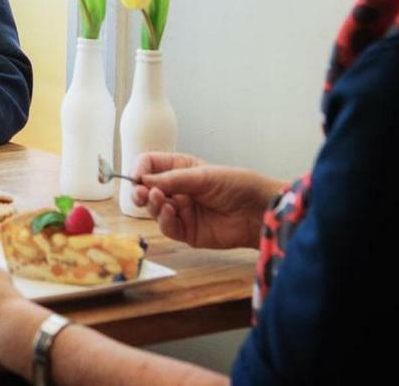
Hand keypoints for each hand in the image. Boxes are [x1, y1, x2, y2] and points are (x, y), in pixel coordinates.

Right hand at [131, 152, 285, 249]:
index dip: (140, 170)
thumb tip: (144, 179)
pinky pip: (168, 227)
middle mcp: (177, 189)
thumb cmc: (238, 185)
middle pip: (147, 189)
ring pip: (154, 209)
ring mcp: (182, 211)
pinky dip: (165, 220)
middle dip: (140, 191)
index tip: (137, 176)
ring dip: (153, 204)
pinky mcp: (188, 231)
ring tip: (159, 199)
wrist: (261, 212)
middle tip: (141, 193)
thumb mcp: (204, 175)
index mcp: (180, 168)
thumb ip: (174, 179)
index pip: (150, 165)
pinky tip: (170, 212)